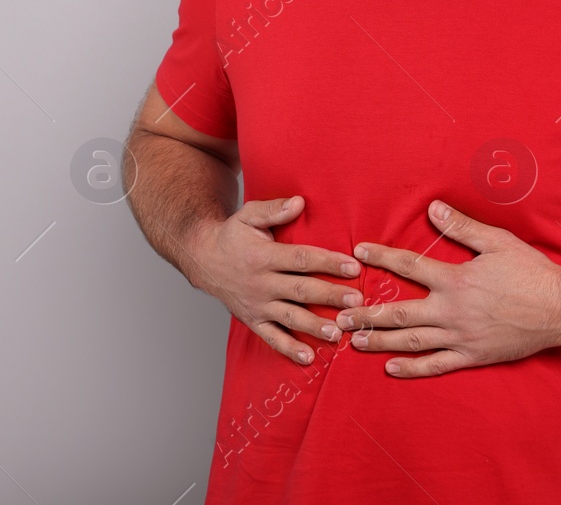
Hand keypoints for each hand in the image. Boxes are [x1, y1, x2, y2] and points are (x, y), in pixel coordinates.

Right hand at [185, 196, 363, 365]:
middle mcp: (261, 283)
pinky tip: (309, 358)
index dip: (328, 263)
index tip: (353, 267)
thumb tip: (300, 202)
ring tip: (338, 333)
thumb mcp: (248, 215)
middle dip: (330, 296)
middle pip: (301, 290)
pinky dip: (289, 349)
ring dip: (314, 326)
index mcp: (263, 256)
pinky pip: (272, 338)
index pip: (301, 259)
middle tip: (357, 301)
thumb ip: (274, 209)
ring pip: (290, 317)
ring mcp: (257, 305)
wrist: (203, 260)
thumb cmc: (232, 236)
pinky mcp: (253, 320)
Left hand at [334, 199, 560, 377]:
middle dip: (367, 313)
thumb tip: (432, 209)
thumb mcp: (498, 242)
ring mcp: (461, 336)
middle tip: (339, 314)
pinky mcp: (472, 356)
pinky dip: (413, 368)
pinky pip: (437, 365)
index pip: (409, 266)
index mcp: (455, 279)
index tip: (357, 253)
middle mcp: (452, 310)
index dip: (381, 257)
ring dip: (380, 342)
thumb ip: (462, 227)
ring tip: (354, 341)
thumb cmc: (531, 272)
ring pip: (412, 341)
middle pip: (399, 313)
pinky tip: (391, 369)